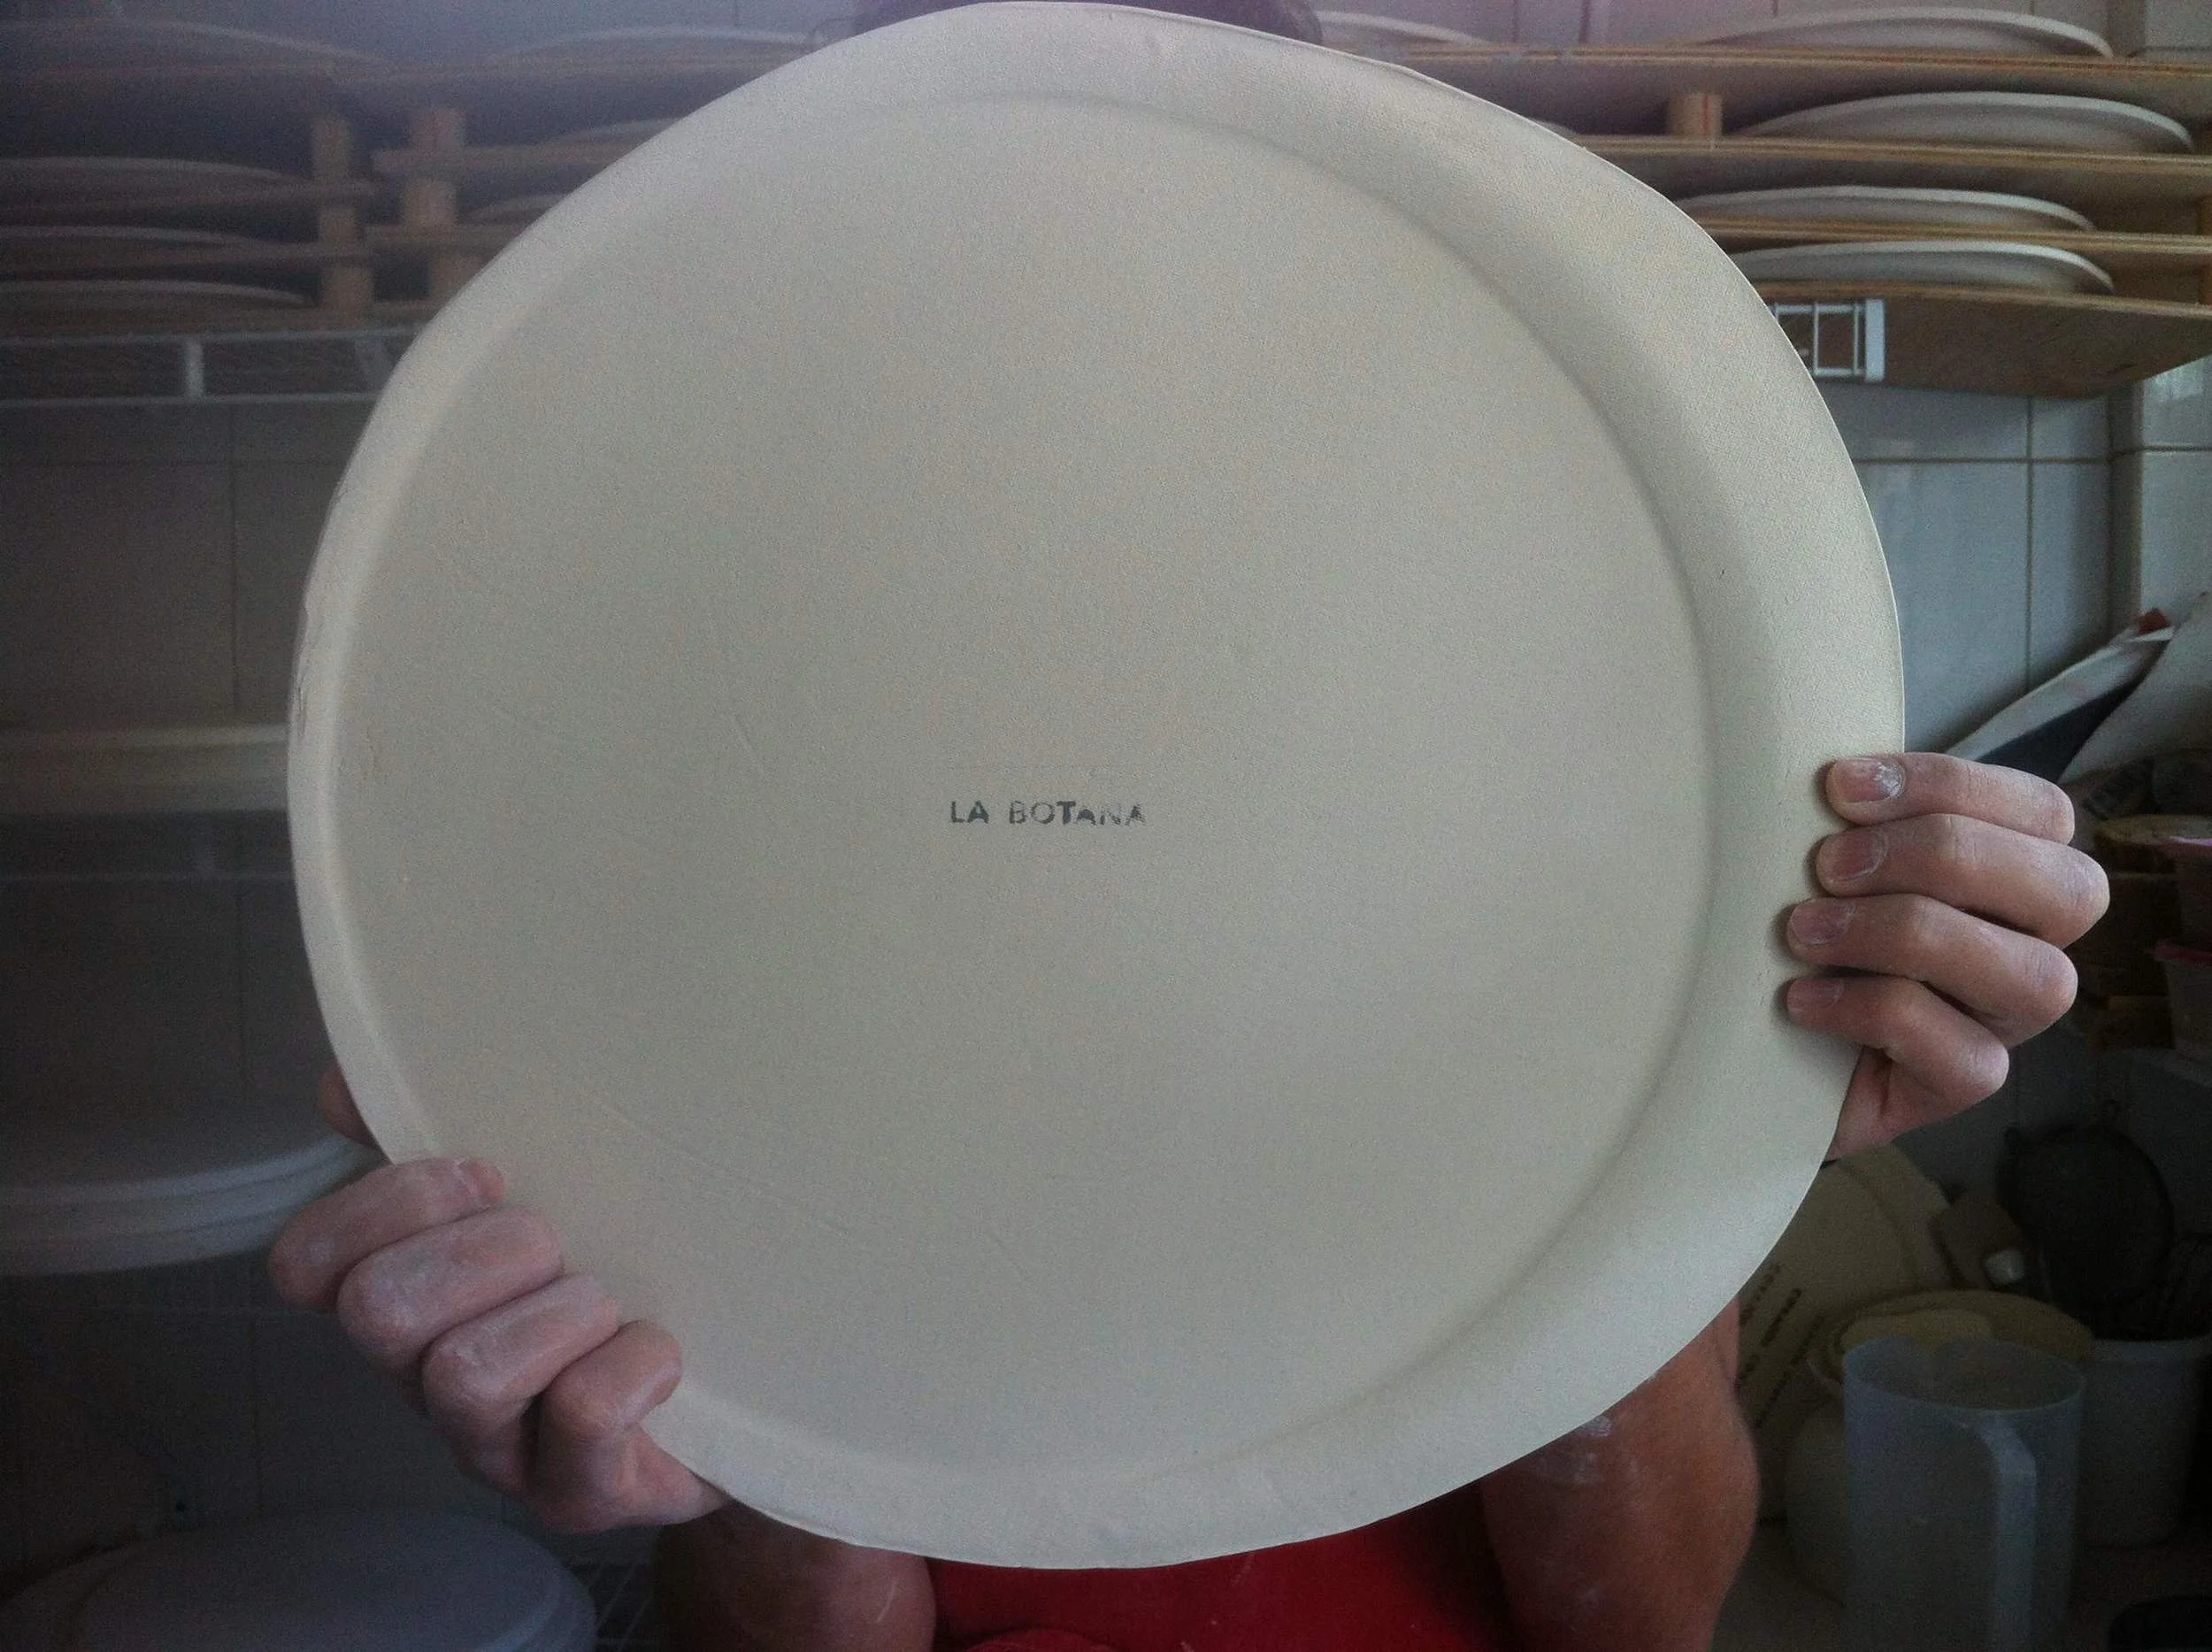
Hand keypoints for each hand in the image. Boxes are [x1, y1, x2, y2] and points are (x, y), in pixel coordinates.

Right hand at [268, 1069, 723, 1531]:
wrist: (749, 1388)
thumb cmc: (626, 1272)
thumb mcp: (544, 1187)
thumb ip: (445, 1127)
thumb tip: (348, 1083)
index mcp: (411, 1299)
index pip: (308, 1259)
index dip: (384, 1204)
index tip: (487, 1175)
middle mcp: (432, 1380)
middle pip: (378, 1309)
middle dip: (481, 1251)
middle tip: (553, 1243)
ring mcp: (502, 1449)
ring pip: (465, 1374)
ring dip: (556, 1313)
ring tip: (609, 1305)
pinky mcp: (581, 1494)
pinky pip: (580, 1416)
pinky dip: (630, 1365)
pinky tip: (659, 1351)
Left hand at [1784, 754, 2107, 1157]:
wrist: (1742, 1048)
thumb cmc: (1795, 935)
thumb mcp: (1825, 863)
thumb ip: (1855, 818)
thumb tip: (1829, 773)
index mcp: (2012, 875)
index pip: (2041, 813)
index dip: (1948, 787)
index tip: (1839, 788)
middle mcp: (2029, 947)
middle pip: (2068, 890)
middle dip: (1941, 856)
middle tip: (1828, 864)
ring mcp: (2005, 1024)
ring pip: (2035, 976)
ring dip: (1908, 935)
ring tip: (1804, 930)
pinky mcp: (1962, 1085)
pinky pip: (1967, 1056)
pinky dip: (1874, 1013)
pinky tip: (1801, 999)